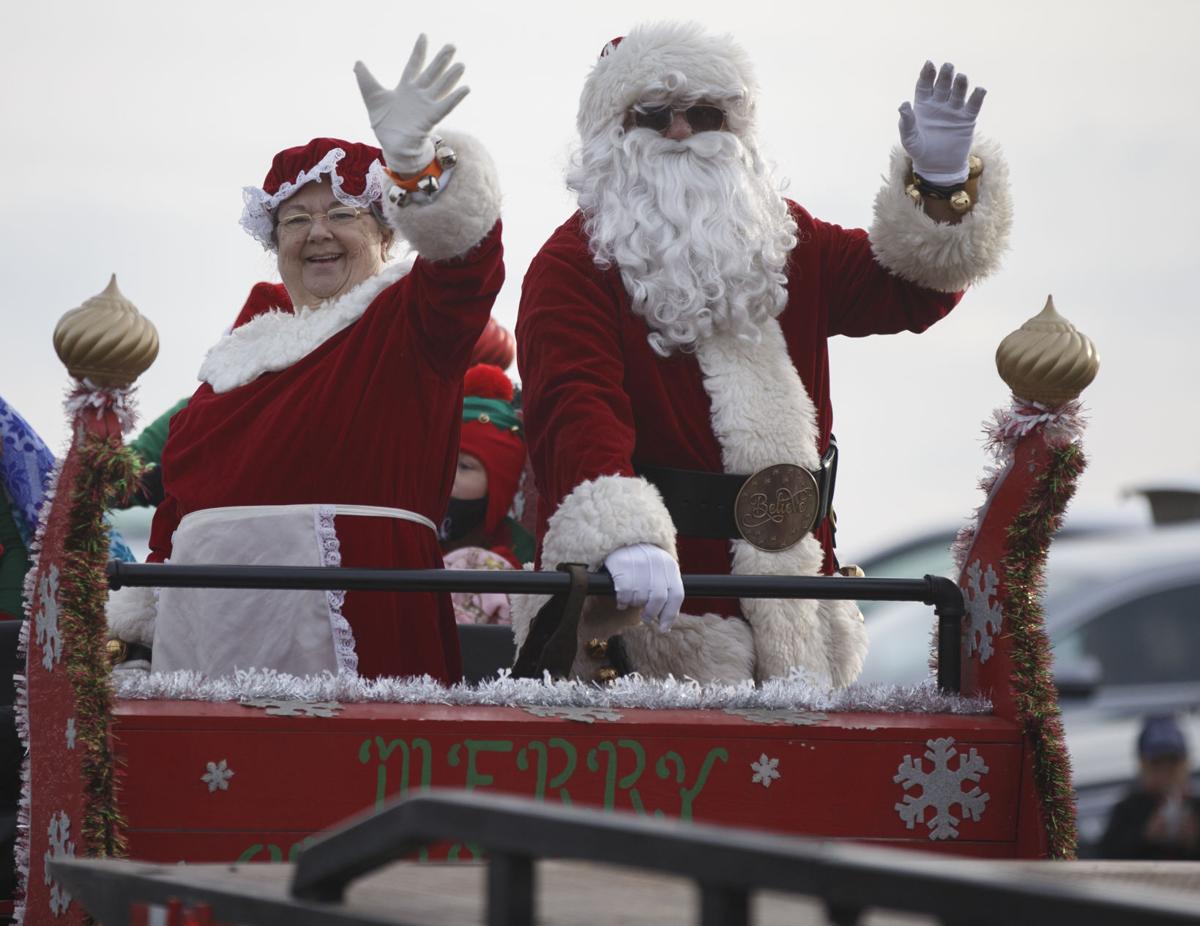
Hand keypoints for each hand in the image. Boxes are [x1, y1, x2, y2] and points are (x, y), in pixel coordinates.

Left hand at [355, 35, 469, 175]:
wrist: (392, 145)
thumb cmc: (384, 123)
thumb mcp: (372, 97)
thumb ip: (366, 79)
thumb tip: (358, 62)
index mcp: (405, 88)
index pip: (413, 65)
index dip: (418, 51)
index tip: (424, 36)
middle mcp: (418, 94)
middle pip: (432, 73)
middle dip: (441, 60)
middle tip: (452, 45)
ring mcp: (426, 105)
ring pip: (441, 87)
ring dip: (451, 76)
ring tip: (461, 64)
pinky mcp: (431, 118)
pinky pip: (445, 105)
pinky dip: (455, 97)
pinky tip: (465, 88)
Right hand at [603, 543, 683, 631]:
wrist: (624, 539)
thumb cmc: (645, 561)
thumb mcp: (662, 571)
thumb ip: (668, 591)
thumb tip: (669, 619)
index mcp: (670, 566)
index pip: (676, 595)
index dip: (670, 615)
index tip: (663, 628)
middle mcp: (657, 565)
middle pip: (658, 599)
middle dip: (651, 613)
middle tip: (646, 617)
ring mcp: (639, 565)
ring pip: (639, 598)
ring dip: (635, 604)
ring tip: (632, 599)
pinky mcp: (622, 567)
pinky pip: (624, 594)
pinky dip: (623, 601)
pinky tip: (622, 599)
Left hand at [898, 61, 985, 184]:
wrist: (937, 167)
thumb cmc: (920, 150)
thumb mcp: (909, 138)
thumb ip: (906, 122)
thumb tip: (903, 104)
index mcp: (923, 104)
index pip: (925, 86)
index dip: (927, 74)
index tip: (929, 64)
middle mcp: (939, 103)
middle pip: (943, 85)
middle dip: (945, 76)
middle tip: (948, 67)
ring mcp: (954, 110)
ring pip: (958, 92)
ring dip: (960, 84)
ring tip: (961, 77)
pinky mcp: (967, 119)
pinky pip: (973, 105)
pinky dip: (977, 97)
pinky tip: (979, 90)